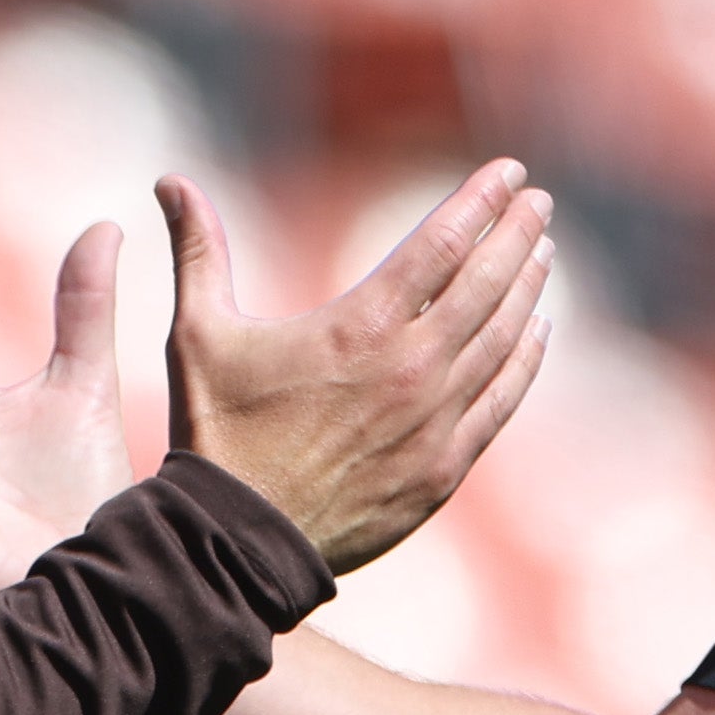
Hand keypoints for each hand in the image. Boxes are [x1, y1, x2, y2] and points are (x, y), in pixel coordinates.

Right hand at [162, 160, 552, 574]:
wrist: (236, 542)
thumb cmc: (216, 433)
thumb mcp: (197, 333)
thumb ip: (198, 251)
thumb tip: (170, 180)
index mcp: (360, 326)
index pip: (442, 243)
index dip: (481, 201)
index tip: (510, 171)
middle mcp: (411, 368)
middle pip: (486, 283)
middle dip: (518, 233)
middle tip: (539, 200)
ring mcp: (434, 421)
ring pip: (502, 339)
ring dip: (527, 289)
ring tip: (544, 252)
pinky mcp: (444, 468)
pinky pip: (500, 403)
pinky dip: (524, 361)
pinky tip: (537, 332)